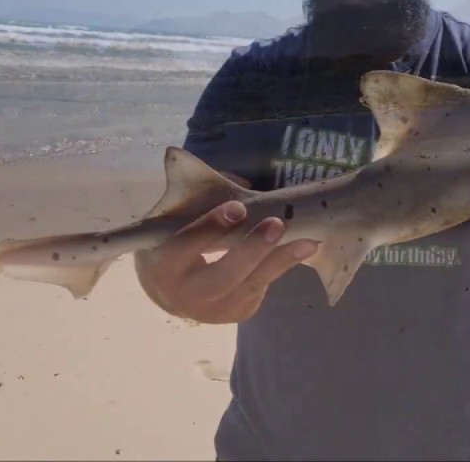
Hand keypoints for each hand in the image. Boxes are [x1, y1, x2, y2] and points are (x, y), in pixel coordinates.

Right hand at [133, 200, 318, 323]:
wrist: (172, 287)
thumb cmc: (176, 237)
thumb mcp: (172, 217)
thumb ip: (183, 191)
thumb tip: (183, 156)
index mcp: (162, 264)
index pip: (186, 246)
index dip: (212, 227)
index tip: (238, 207)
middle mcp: (184, 294)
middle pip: (222, 275)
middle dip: (251, 250)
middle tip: (277, 224)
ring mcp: (211, 310)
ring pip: (248, 285)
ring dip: (279, 261)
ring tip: (307, 241)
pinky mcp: (234, 313)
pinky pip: (261, 289)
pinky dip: (281, 267)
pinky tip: (303, 249)